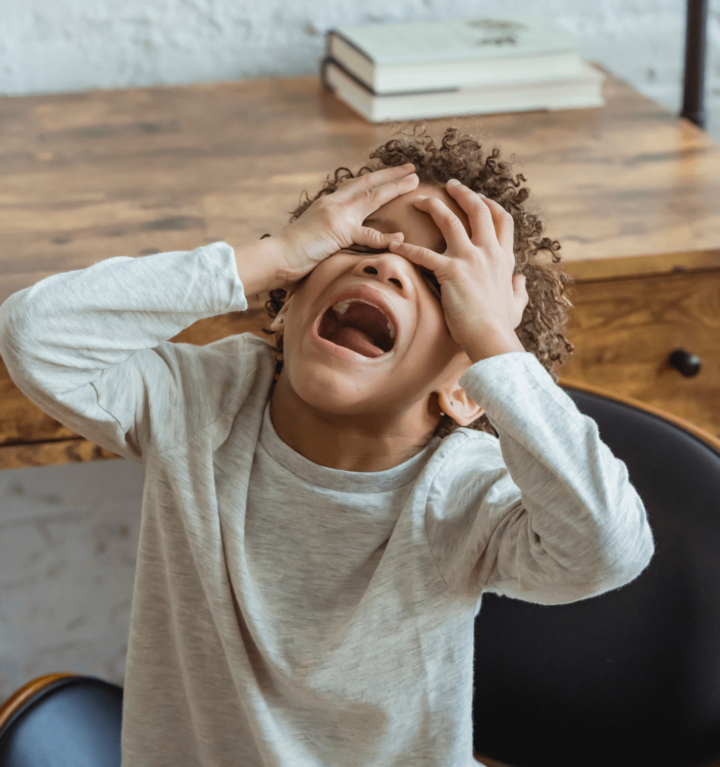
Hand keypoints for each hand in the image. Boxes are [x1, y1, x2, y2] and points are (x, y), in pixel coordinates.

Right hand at [274, 164, 418, 288]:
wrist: (275, 257)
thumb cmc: (291, 254)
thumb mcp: (314, 237)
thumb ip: (328, 233)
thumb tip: (335, 240)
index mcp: (327, 204)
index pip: (354, 186)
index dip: (374, 179)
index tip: (390, 174)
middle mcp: (333, 203)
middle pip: (367, 183)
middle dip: (391, 175)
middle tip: (411, 168)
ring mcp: (336, 214)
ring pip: (372, 197)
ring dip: (395, 187)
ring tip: (413, 181)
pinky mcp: (338, 231)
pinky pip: (367, 235)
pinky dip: (385, 237)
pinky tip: (400, 237)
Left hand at [388, 180, 528, 359]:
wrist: (490, 337)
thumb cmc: (501, 326)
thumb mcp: (516, 305)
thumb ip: (518, 289)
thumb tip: (521, 280)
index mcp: (504, 258)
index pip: (502, 220)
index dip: (491, 205)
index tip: (480, 198)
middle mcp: (489, 252)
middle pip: (478, 210)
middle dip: (463, 193)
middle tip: (449, 184)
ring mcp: (470, 259)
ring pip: (449, 221)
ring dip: (433, 207)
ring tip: (419, 200)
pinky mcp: (450, 271)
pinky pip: (423, 254)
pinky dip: (406, 248)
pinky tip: (394, 245)